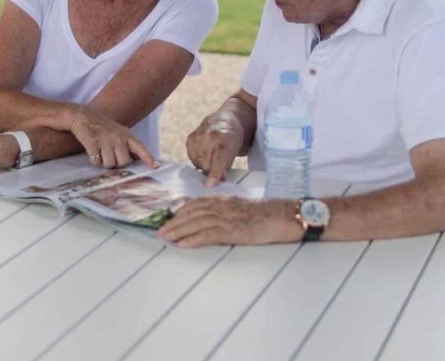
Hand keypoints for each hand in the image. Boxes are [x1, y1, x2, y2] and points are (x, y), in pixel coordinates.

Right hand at [68, 105, 157, 169]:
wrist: (81, 115)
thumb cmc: (101, 126)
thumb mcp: (118, 132)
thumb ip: (127, 145)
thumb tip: (136, 160)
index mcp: (126, 134)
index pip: (140, 147)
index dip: (148, 158)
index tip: (155, 167)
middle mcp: (118, 137)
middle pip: (124, 162)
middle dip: (117, 164)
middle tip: (110, 157)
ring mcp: (105, 139)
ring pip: (109, 164)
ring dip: (104, 163)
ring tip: (100, 153)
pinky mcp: (93, 142)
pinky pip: (96, 161)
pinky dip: (94, 160)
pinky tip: (92, 152)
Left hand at [159, 197, 302, 247]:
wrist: (284, 215)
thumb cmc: (267, 214)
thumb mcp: (242, 208)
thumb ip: (226, 210)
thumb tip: (211, 219)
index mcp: (224, 200)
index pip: (196, 203)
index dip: (180, 212)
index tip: (169, 219)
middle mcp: (222, 205)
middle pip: (191, 213)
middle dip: (174, 222)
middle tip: (160, 231)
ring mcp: (227, 217)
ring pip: (196, 222)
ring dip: (178, 231)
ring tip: (166, 238)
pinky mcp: (233, 230)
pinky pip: (208, 234)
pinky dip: (193, 239)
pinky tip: (183, 244)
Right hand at [186, 116, 243, 185]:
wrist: (224, 120)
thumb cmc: (231, 139)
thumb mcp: (234, 151)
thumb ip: (225, 167)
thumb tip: (216, 180)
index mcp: (224, 138)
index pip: (218, 159)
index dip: (215, 173)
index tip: (210, 184)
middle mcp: (209, 136)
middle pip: (207, 165)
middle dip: (212, 170)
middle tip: (218, 165)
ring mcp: (198, 136)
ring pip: (198, 163)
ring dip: (204, 164)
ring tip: (212, 155)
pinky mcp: (190, 139)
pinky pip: (192, 158)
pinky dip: (198, 159)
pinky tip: (205, 152)